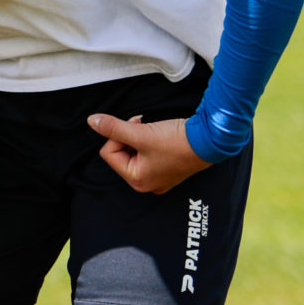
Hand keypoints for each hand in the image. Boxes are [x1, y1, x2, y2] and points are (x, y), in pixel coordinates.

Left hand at [88, 113, 205, 195]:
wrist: (210, 140)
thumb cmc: (178, 142)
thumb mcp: (140, 133)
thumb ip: (113, 128)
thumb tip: (92, 121)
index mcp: (137, 180)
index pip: (109, 153)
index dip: (117, 135)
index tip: (135, 124)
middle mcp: (147, 183)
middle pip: (120, 153)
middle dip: (128, 135)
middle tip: (143, 125)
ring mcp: (158, 176)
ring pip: (133, 151)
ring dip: (138, 136)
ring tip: (153, 130)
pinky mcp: (167, 167)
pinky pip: (147, 153)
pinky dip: (149, 140)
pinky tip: (160, 135)